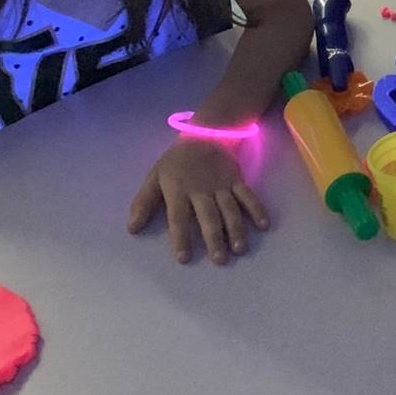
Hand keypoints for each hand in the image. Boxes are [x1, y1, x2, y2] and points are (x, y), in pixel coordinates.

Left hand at [128, 135, 269, 265]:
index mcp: (178, 190)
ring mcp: (222, 185)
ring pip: (230, 209)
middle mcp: (201, 190)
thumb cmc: (176, 163)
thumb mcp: (153, 178)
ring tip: (239, 249)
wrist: (204, 134)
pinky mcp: (237, 180)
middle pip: (208, 216)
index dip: (180, 238)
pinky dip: (257, 209)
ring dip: (236, 229)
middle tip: (219, 260)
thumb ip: (143, 203)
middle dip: (214, 238)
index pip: (178, 217)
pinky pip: (248, 196)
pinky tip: (263, 225)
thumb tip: (132, 229)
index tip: (184, 258)